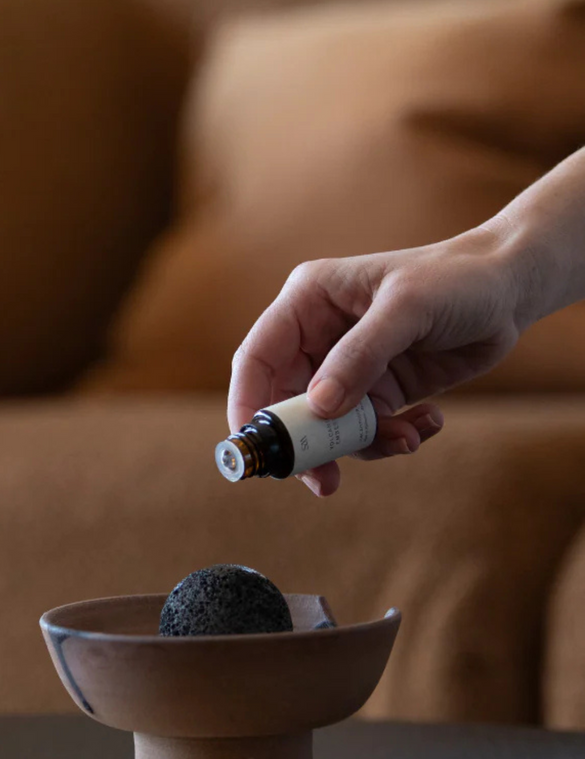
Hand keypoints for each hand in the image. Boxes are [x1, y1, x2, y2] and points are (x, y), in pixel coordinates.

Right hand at [228, 225, 533, 495]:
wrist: (511, 288)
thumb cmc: (457, 279)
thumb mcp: (407, 308)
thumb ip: (360, 357)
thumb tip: (318, 407)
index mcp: (307, 304)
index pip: (257, 359)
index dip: (248, 404)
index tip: (253, 447)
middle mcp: (318, 337)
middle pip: (288, 403)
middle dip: (307, 443)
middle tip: (323, 479)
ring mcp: (347, 368)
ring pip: (329, 426)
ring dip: (364, 444)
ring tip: (406, 439)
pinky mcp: (378, 390)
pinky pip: (368, 430)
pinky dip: (394, 438)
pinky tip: (428, 423)